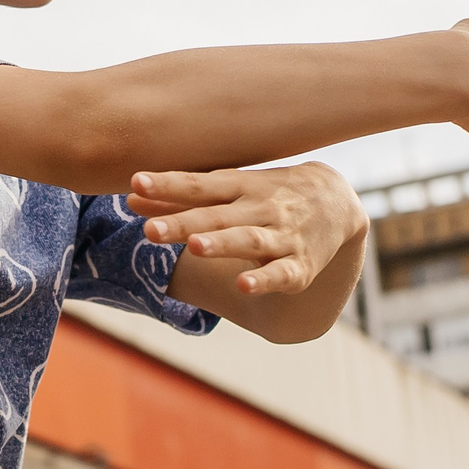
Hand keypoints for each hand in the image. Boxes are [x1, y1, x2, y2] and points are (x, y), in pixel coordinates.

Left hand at [131, 163, 365, 296]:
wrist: (337, 200)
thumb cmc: (268, 194)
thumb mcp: (230, 189)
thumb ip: (182, 197)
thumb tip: (131, 196)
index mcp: (240, 187)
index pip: (200, 185)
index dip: (168, 185)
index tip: (136, 183)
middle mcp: (260, 209)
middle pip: (218, 216)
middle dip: (184, 223)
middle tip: (150, 229)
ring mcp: (282, 236)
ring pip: (249, 240)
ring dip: (223, 244)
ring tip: (196, 247)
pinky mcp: (300, 266)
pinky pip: (282, 274)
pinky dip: (263, 280)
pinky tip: (243, 286)